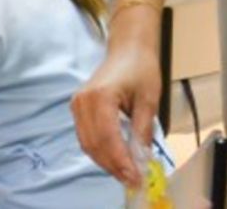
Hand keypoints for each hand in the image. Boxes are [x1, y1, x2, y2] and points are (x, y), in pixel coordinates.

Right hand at [72, 35, 160, 187]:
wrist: (128, 47)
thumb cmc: (141, 67)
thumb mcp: (148, 99)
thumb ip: (142, 131)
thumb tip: (140, 159)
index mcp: (100, 97)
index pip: (108, 138)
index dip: (121, 161)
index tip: (135, 176)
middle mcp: (83, 102)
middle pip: (95, 145)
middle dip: (113, 166)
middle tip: (132, 179)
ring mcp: (77, 105)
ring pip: (87, 144)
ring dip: (105, 161)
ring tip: (125, 173)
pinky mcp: (78, 108)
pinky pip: (86, 136)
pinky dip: (100, 151)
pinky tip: (115, 158)